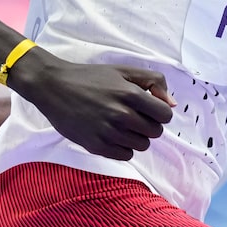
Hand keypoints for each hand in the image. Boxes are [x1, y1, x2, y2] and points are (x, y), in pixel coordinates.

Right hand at [11, 50, 175, 160]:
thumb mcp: (123, 71)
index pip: (165, 116)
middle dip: (148, 125)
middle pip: (155, 133)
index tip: (149, 110)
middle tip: (133, 116)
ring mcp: (108, 132)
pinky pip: (125, 156)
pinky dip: (123, 148)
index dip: (160, 113)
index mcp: (130, 94)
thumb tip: (171, 104)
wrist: (54, 87)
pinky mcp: (95, 146)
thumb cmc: (91, 78)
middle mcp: (121, 115)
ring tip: (121, 125)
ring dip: (136, 137)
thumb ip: (153, 82)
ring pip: (141, 146)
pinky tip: (112, 135)